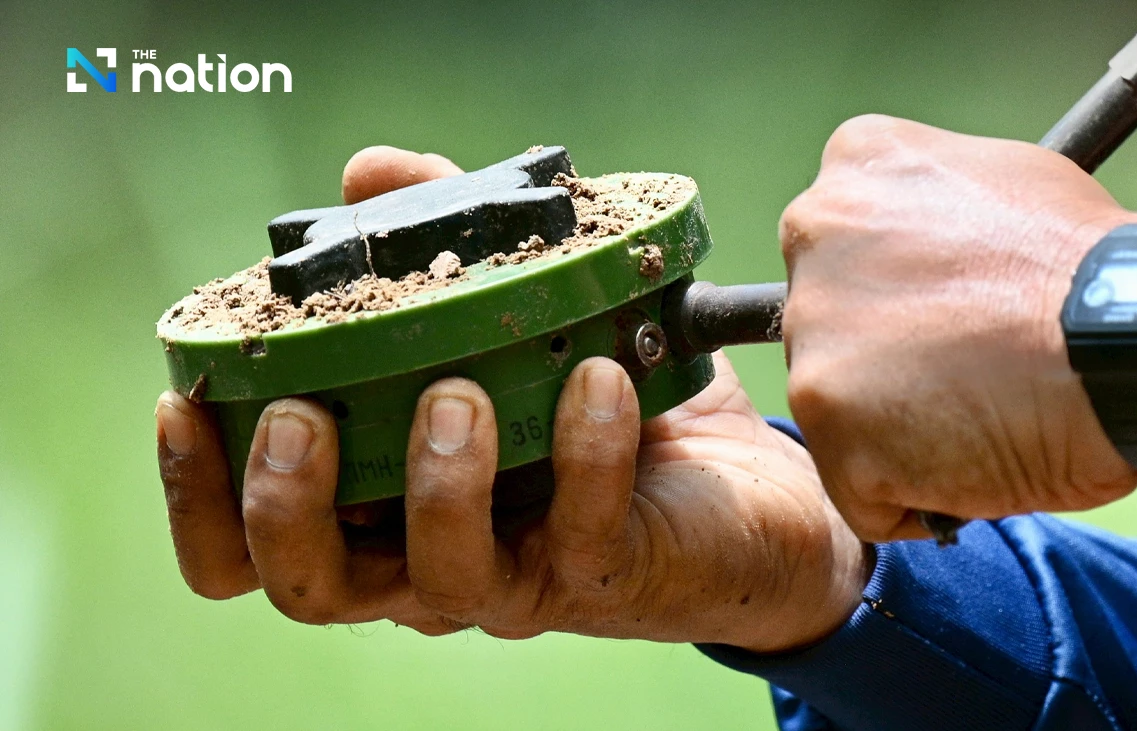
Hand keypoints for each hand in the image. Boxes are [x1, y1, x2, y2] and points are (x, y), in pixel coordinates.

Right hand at [155, 146, 866, 652]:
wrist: (750, 488)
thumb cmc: (606, 398)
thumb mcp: (516, 314)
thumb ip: (438, 244)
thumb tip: (368, 175)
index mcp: (380, 509)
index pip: (249, 542)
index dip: (198, 494)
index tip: (185, 402)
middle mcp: (428, 560)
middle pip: (308, 585)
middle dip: (282, 506)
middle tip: (299, 419)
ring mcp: (517, 579)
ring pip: (433, 578)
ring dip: (432, 483)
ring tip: (452, 393)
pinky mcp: (607, 576)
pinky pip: (579, 530)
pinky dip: (581, 451)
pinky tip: (592, 378)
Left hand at [779, 115, 1136, 540]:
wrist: (1134, 339)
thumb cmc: (1095, 267)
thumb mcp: (1004, 179)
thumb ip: (934, 209)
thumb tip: (928, 243)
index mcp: (854, 167)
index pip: (840, 246)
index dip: (898, 292)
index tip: (946, 312)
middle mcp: (813, 235)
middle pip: (828, 322)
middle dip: (886, 357)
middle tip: (966, 370)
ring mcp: (812, 331)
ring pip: (838, 406)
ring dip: (900, 427)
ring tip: (983, 415)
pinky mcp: (825, 418)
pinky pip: (858, 485)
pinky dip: (910, 494)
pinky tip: (973, 461)